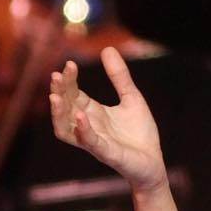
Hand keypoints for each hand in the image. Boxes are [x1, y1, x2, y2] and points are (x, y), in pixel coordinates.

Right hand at [49, 47, 166, 191]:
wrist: (153, 162)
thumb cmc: (139, 133)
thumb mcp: (132, 98)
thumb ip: (119, 77)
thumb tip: (107, 48)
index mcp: (92, 113)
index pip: (73, 95)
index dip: (69, 81)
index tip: (69, 64)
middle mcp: (88, 127)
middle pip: (65, 109)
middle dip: (59, 93)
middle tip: (56, 75)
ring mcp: (95, 142)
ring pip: (66, 130)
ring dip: (59, 114)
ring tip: (56, 97)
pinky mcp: (108, 154)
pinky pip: (91, 143)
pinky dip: (84, 131)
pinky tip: (82, 117)